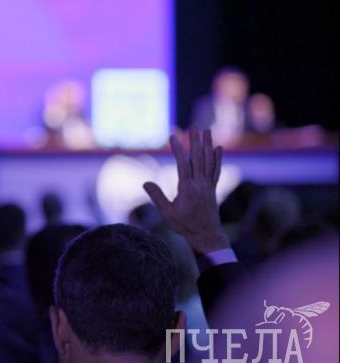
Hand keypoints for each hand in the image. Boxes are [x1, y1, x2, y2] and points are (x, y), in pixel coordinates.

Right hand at [143, 128, 229, 253]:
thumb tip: (145, 183)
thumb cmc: (184, 226)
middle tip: (194, 127)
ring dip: (207, 145)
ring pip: (208, 161)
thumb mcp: (167, 214)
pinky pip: (216, 170)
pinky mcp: (213, 189)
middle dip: (195, 141)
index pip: (183, 165)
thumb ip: (157, 197)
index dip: (178, 150)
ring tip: (206, 131)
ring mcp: (208, 186)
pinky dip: (217, 158)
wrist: (206, 236)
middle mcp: (200, 184)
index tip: (173, 137)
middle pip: (198, 158)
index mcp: (188, 189)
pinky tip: (218, 148)